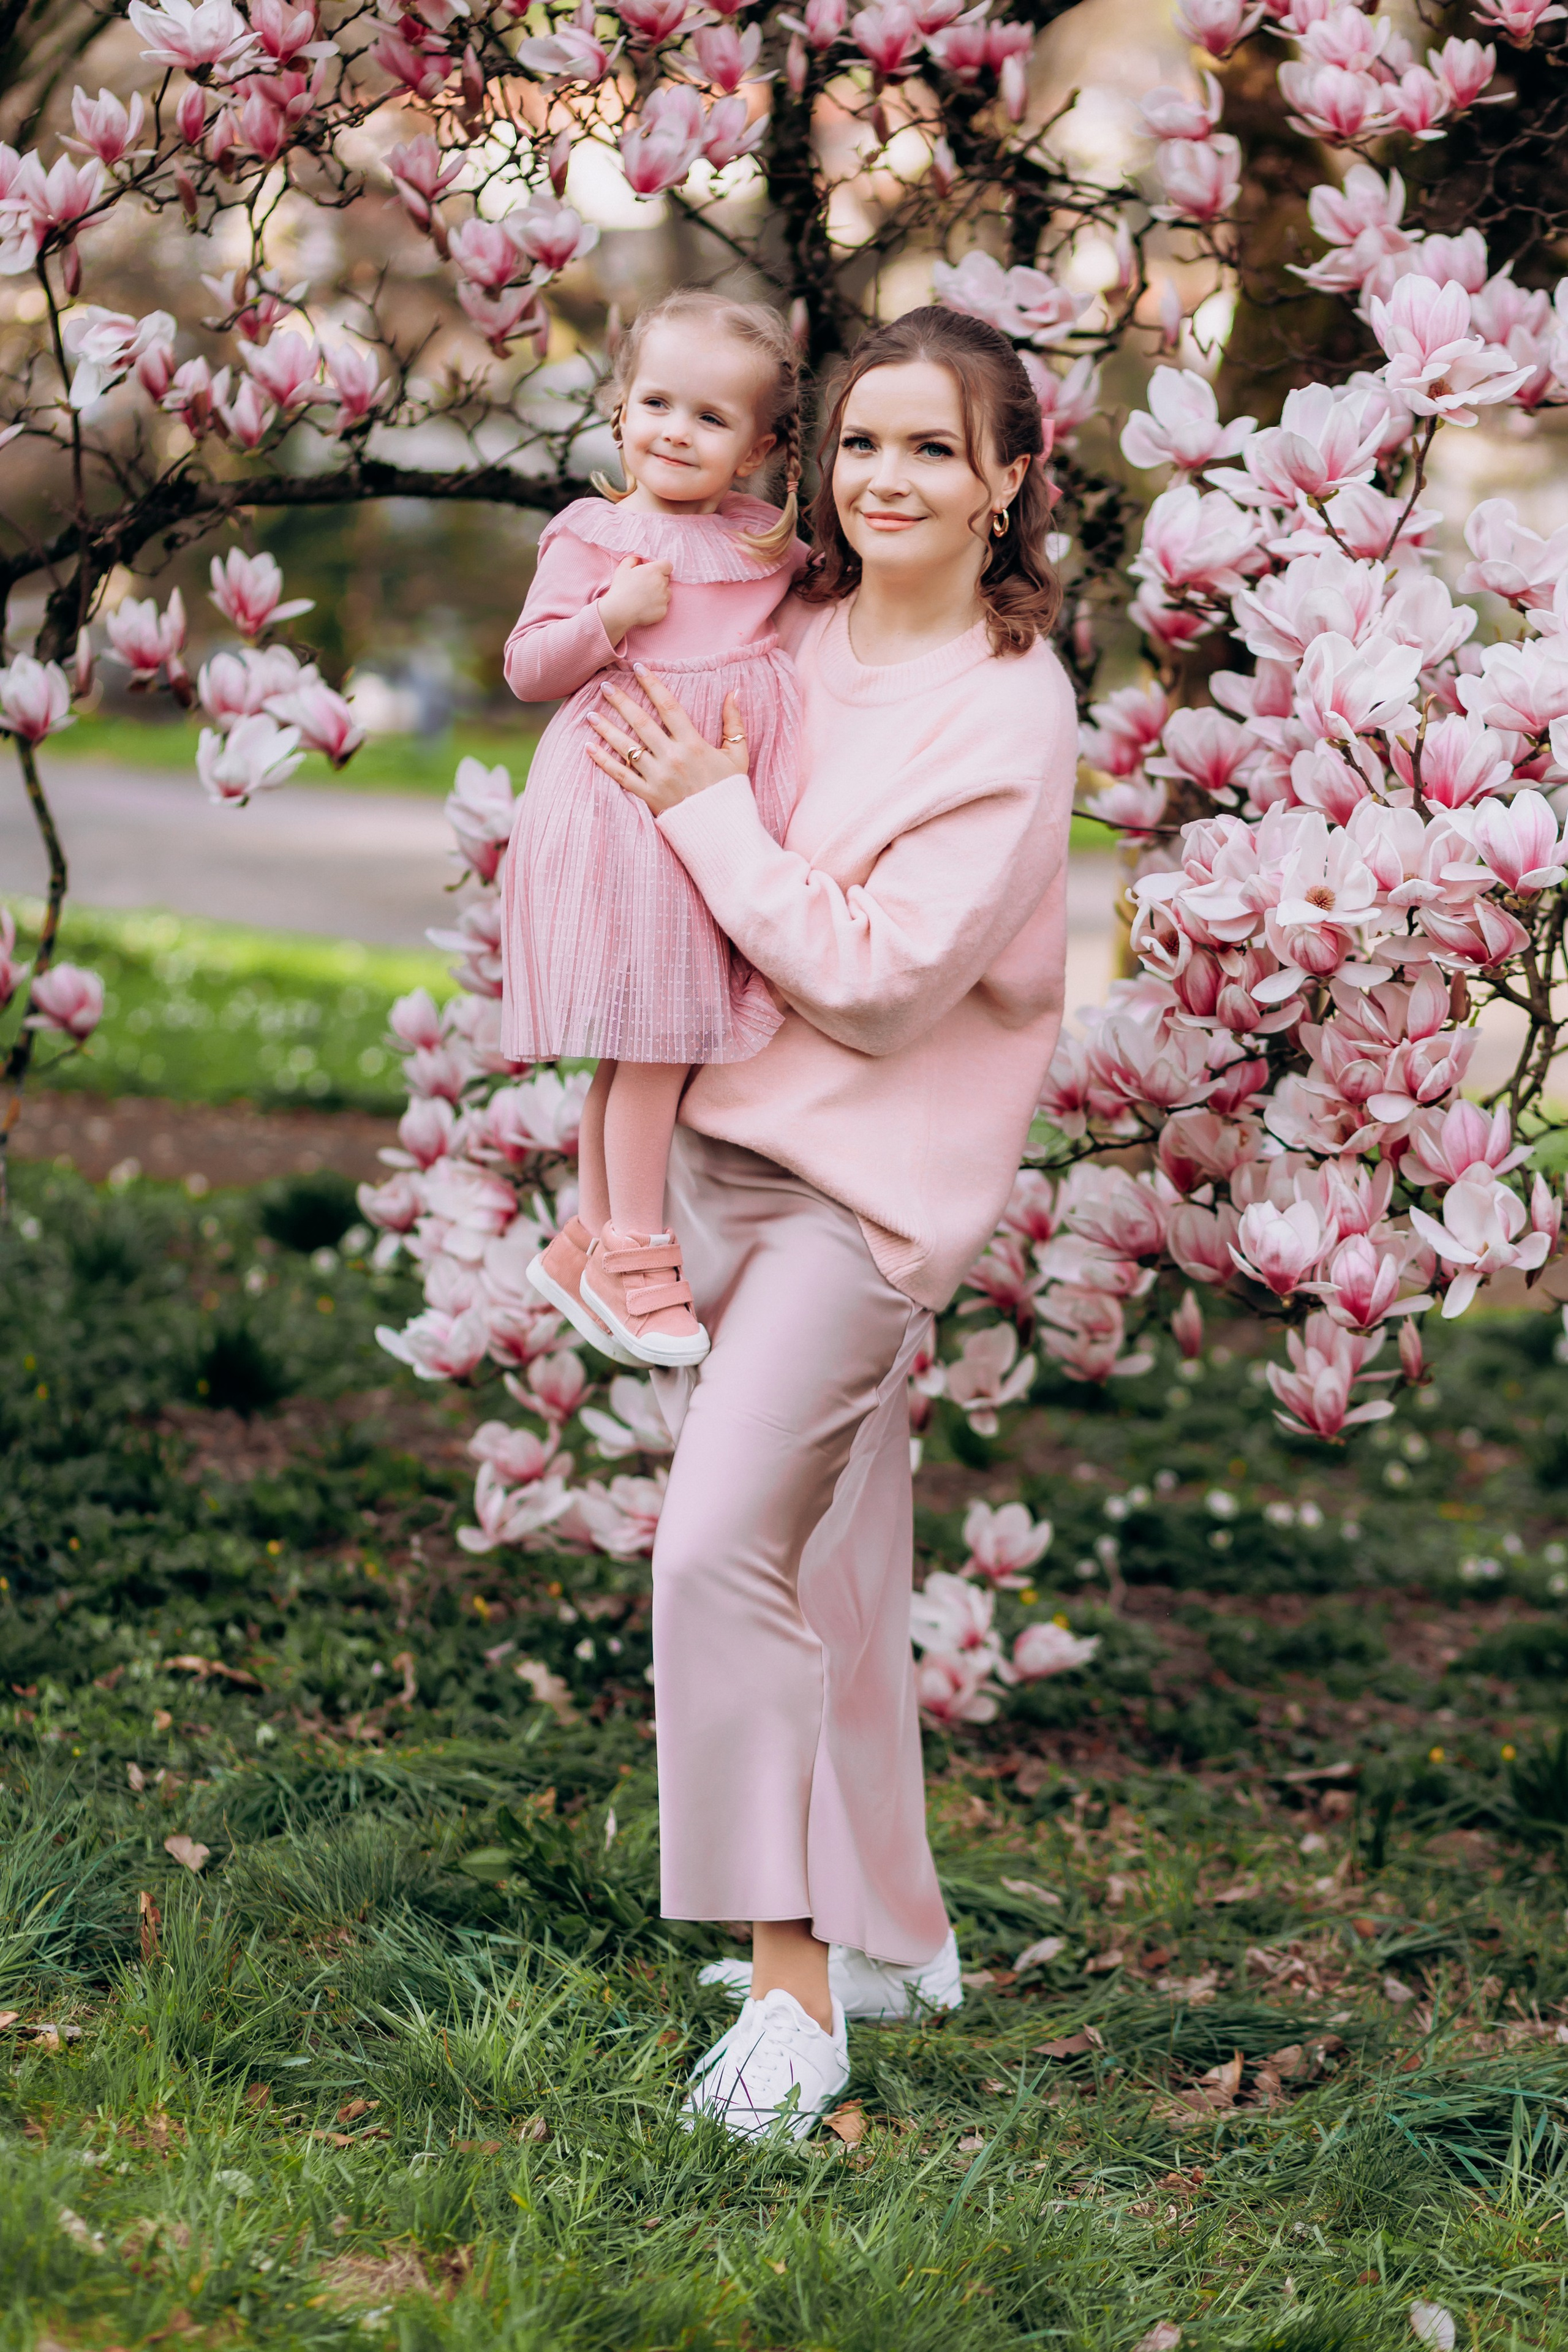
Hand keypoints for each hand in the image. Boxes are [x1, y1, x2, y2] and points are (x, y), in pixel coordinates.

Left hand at [585, 671, 747, 816]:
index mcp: (693, 744)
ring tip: (590, 713)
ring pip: (627, 747)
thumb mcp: (738, 755)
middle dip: (622, 701)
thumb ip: (734, 723)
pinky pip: (621, 776)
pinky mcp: (648, 796)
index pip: (669, 707)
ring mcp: (658, 777)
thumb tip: (735, 692)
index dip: (653, 685)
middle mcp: (673, 758)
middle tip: (605, 685)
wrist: (722, 830)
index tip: (638, 668)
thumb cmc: (730, 790)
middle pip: (642, 722)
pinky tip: (588, 747)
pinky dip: (603, 762)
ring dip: (607, 728)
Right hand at [597, 554, 671, 645]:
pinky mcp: (663, 610)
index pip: (668, 565)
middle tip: (646, 586)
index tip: (654, 573)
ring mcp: (664, 598)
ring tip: (646, 597)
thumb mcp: (623, 568)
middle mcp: (662, 583)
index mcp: (654, 570)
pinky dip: (657, 606)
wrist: (619, 611)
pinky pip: (664, 606)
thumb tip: (639, 558)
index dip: (662, 568)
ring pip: (667, 593)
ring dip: (660, 593)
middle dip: (659, 581)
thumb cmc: (620, 588)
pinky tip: (646, 607)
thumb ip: (633, 559)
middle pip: (666, 579)